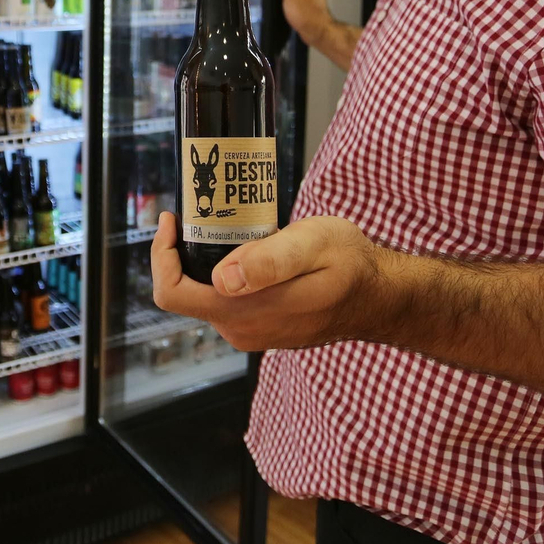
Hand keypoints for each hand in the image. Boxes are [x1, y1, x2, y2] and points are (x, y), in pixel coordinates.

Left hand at [150, 211, 385, 350]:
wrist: (382, 295)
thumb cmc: (352, 264)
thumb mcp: (314, 246)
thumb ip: (270, 261)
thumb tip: (223, 278)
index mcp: (246, 312)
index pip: (173, 293)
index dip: (161, 256)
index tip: (172, 220)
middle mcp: (242, 329)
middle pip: (185, 291)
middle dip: (182, 252)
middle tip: (199, 211)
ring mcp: (251, 331)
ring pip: (205, 295)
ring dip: (204, 261)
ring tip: (224, 224)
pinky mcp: (260, 326)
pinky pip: (226, 300)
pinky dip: (224, 273)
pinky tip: (246, 248)